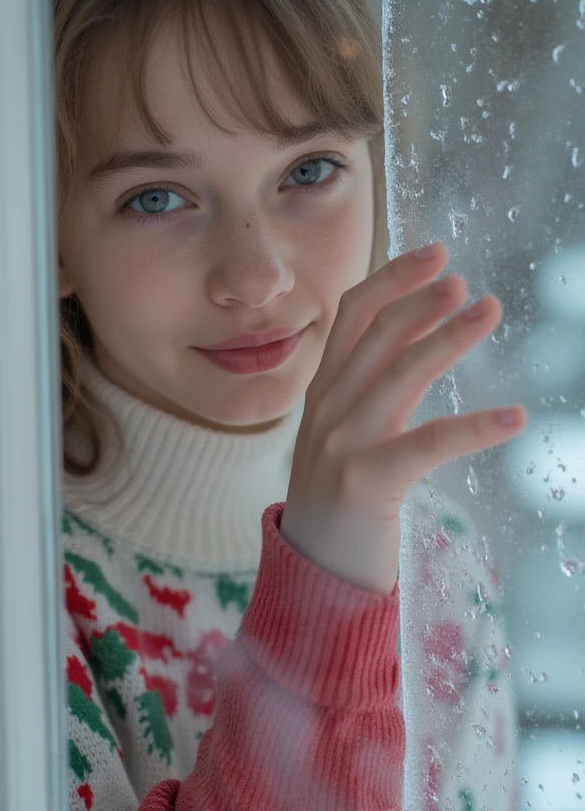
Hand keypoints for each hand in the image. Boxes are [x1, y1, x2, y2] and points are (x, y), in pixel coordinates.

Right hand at [280, 241, 527, 594]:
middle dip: (422, 298)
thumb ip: (368, 387)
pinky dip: (476, 427)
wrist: (312, 574)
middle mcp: (328, 406)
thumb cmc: (339, 501)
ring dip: (449, 338)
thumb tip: (417, 339)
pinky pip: (429, 443)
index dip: (393, 278)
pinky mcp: (367, 483)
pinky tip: (516, 417)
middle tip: (463, 277)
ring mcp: (343, 442)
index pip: (353, 314)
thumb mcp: (343, 432)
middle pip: (376, 333)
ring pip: (401, 373)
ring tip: (489, 310)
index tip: (434, 254)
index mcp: (323, 389)